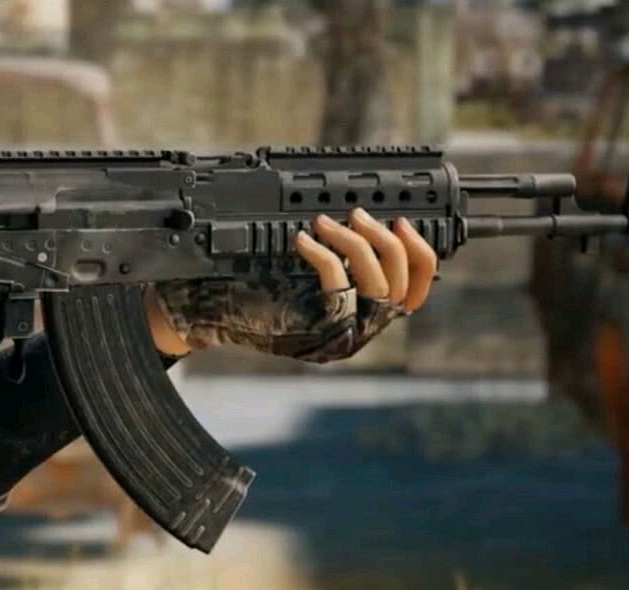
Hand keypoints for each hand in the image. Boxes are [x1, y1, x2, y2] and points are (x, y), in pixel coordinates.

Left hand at [148, 208, 437, 361]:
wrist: (209, 315)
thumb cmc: (253, 290)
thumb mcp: (304, 277)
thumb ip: (339, 261)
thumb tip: (364, 219)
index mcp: (365, 321)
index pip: (417, 295)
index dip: (420, 255)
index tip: (401, 222)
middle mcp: (359, 333)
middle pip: (401, 284)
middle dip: (383, 240)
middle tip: (354, 214)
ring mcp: (339, 336)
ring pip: (376, 285)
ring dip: (355, 243)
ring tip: (325, 222)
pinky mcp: (315, 332)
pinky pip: (338, 287)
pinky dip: (324, 255)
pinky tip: (302, 241)